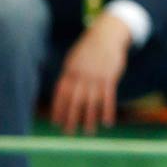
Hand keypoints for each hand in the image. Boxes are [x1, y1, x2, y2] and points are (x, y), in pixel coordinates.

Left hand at [51, 13, 131, 134]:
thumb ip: (68, 76)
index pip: (61, 94)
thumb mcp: (74, 59)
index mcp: (70, 71)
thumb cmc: (88, 49)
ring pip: (92, 102)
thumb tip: (62, 95)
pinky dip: (108, 111)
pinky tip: (107, 122)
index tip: (56, 122)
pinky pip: (109, 98)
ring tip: (88, 131)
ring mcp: (96, 77)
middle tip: (68, 132)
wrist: (107, 35)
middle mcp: (82, 75)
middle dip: (71, 118)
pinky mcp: (110, 78)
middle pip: (75, 101)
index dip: (58, 109)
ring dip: (90, 119)